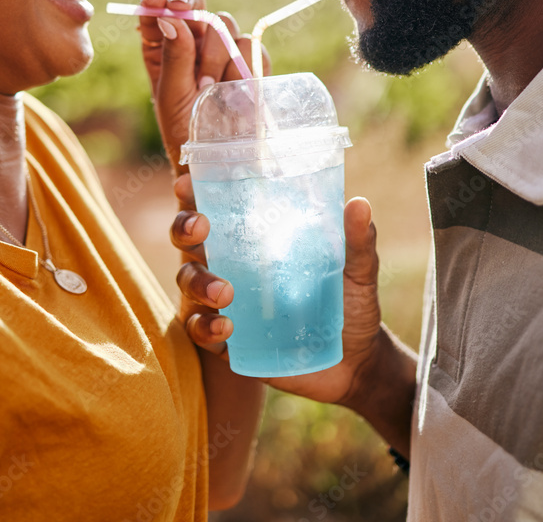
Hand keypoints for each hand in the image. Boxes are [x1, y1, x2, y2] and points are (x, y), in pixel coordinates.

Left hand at [139, 0, 265, 170]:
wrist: (219, 161)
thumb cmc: (185, 130)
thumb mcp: (171, 95)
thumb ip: (172, 56)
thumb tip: (170, 18)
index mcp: (164, 45)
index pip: (159, 10)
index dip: (159, 0)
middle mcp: (193, 41)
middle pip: (195, 1)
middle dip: (188, 0)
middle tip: (181, 8)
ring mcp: (223, 50)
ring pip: (225, 24)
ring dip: (214, 54)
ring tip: (207, 89)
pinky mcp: (250, 62)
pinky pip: (252, 46)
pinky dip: (243, 65)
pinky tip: (233, 93)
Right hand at [170, 173, 383, 406]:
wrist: (356, 360)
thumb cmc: (350, 302)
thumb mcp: (357, 269)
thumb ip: (356, 240)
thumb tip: (358, 204)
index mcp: (255, 237)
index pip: (216, 204)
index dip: (193, 191)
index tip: (187, 180)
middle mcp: (231, 262)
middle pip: (188, 239)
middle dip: (184, 227)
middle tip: (201, 227)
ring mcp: (224, 302)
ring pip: (188, 282)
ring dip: (198, 282)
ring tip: (225, 292)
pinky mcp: (227, 340)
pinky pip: (200, 331)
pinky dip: (206, 327)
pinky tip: (226, 328)